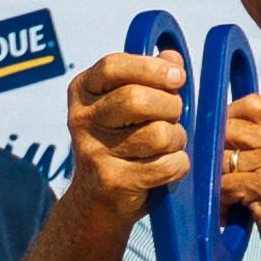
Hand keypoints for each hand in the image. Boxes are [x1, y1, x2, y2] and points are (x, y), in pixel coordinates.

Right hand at [60, 48, 191, 209]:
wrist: (95, 202)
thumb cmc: (119, 145)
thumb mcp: (127, 106)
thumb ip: (149, 77)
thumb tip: (172, 58)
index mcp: (82, 92)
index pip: (113, 67)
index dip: (151, 68)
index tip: (178, 77)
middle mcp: (81, 120)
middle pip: (136, 99)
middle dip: (170, 106)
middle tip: (175, 114)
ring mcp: (94, 152)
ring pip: (157, 134)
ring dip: (176, 138)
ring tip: (170, 143)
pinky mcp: (113, 182)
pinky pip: (165, 165)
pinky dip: (178, 165)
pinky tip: (169, 165)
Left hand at [216, 98, 260, 260]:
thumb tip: (220, 137)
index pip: (254, 104)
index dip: (227, 118)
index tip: (217, 142)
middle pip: (233, 125)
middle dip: (215, 152)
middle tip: (213, 177)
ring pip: (225, 155)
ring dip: (215, 181)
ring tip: (222, 201)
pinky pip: (225, 182)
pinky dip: (219, 201)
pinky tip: (226, 214)